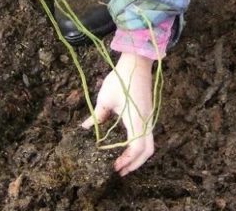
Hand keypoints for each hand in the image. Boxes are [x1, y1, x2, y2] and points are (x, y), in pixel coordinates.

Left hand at [82, 52, 154, 175]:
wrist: (137, 63)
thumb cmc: (121, 79)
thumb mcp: (105, 99)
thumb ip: (97, 116)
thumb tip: (85, 128)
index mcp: (136, 120)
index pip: (136, 148)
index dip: (126, 160)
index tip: (114, 167)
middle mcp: (146, 121)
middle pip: (147, 151)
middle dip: (135, 164)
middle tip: (119, 171)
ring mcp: (149, 118)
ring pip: (149, 144)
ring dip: (138, 156)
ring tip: (123, 163)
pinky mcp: (148, 114)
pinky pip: (147, 136)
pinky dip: (139, 146)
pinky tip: (126, 147)